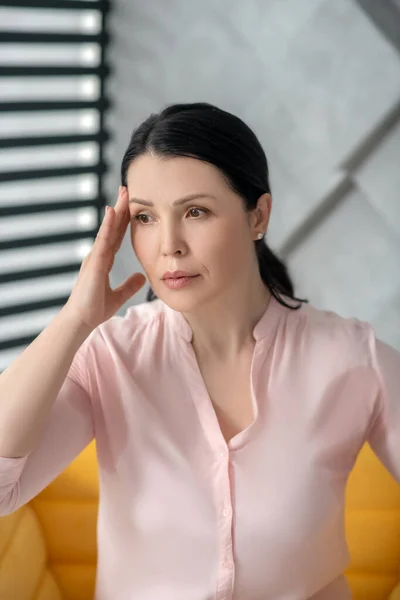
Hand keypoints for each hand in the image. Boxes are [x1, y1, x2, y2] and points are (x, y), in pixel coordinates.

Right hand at [63, 186, 145, 330]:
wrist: (82, 320)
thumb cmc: (94, 309)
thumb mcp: (118, 296)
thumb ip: (129, 285)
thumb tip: (141, 276)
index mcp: (104, 261)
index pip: (116, 236)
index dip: (123, 220)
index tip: (131, 205)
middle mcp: (98, 255)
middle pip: (112, 227)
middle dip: (120, 208)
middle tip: (127, 189)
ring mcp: (95, 257)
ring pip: (107, 229)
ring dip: (116, 211)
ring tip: (123, 193)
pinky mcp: (94, 262)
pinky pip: (102, 240)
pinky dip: (107, 226)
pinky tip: (112, 212)